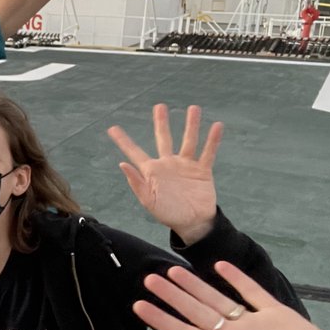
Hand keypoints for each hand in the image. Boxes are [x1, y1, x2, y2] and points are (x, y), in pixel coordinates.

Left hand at [107, 104, 218, 244]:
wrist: (193, 223)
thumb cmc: (168, 213)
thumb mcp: (149, 201)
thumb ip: (137, 183)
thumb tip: (122, 164)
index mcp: (151, 171)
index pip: (135, 152)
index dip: (124, 141)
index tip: (112, 128)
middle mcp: (168, 164)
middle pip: (164, 139)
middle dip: (161, 123)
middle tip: (159, 106)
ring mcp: (186, 166)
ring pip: (188, 141)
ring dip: (191, 125)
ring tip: (194, 108)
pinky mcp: (202, 171)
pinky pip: (208, 153)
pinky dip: (212, 140)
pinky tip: (217, 126)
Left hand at [134, 263, 329, 329]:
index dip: (161, 319)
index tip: (138, 306)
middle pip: (196, 311)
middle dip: (171, 296)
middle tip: (147, 279)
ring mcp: (255, 324)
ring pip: (218, 298)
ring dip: (195, 285)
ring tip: (172, 271)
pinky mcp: (278, 315)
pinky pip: (253, 292)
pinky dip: (236, 278)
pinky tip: (219, 266)